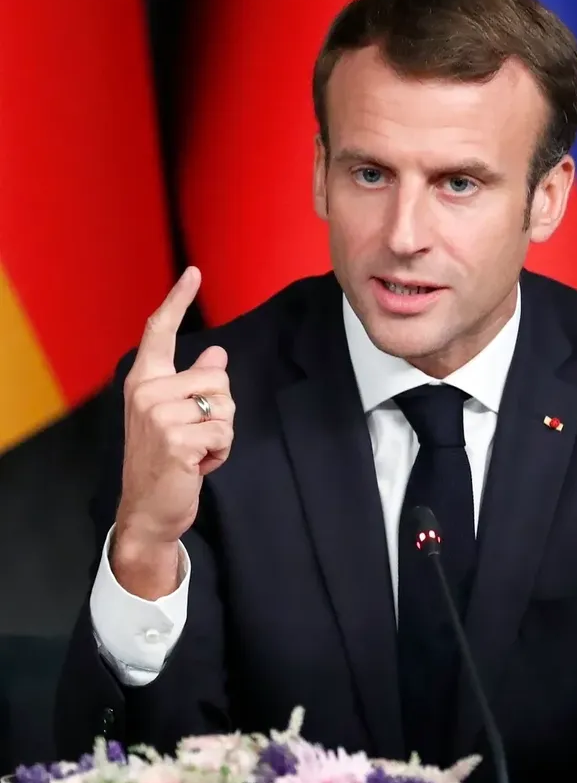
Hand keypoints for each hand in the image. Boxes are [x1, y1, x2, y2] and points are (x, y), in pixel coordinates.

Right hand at [113, 267, 234, 597]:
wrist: (148, 510)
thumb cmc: (164, 462)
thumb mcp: (174, 417)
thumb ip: (192, 384)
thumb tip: (218, 354)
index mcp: (144, 381)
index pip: (160, 331)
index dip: (177, 299)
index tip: (194, 272)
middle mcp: (147, 392)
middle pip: (218, 377)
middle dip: (221, 410)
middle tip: (195, 437)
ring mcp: (159, 414)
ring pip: (226, 405)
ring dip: (222, 434)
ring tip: (196, 451)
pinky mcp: (176, 439)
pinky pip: (224, 432)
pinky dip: (221, 452)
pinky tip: (198, 465)